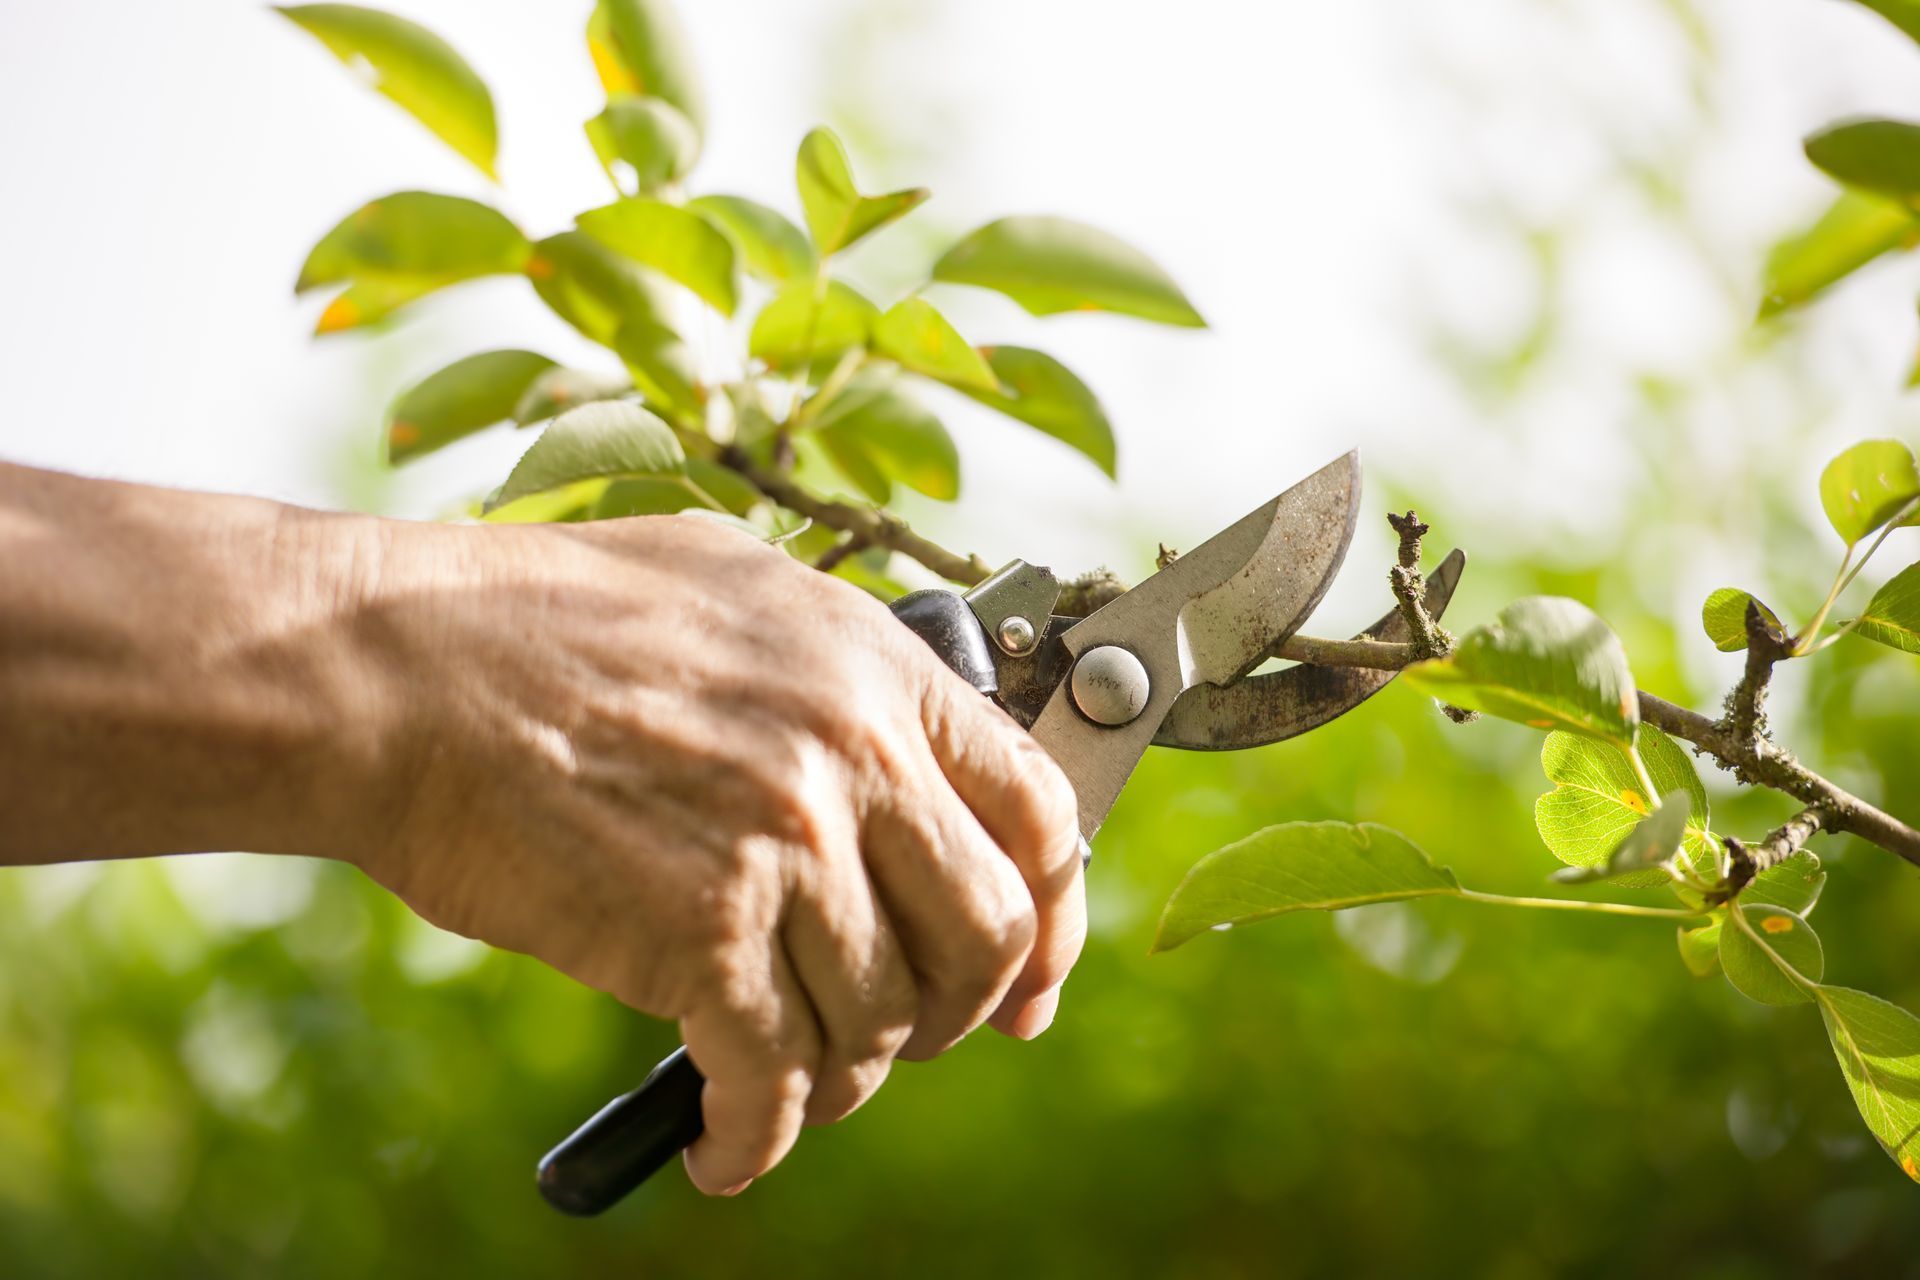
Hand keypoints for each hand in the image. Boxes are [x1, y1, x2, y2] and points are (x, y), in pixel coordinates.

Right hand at [354, 514, 1085, 1194]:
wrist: (398, 668)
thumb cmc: (540, 618)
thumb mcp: (731, 584)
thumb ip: (835, 663)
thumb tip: (901, 738)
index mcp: (876, 669)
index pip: (1039, 812)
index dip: (1054, 914)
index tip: (1032, 977)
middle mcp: (855, 756)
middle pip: (987, 935)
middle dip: (961, 1013)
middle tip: (914, 1036)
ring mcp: (784, 846)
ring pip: (882, 1020)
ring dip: (847, 1078)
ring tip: (795, 1083)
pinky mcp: (699, 934)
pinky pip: (775, 1077)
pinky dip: (758, 1138)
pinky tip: (727, 1147)